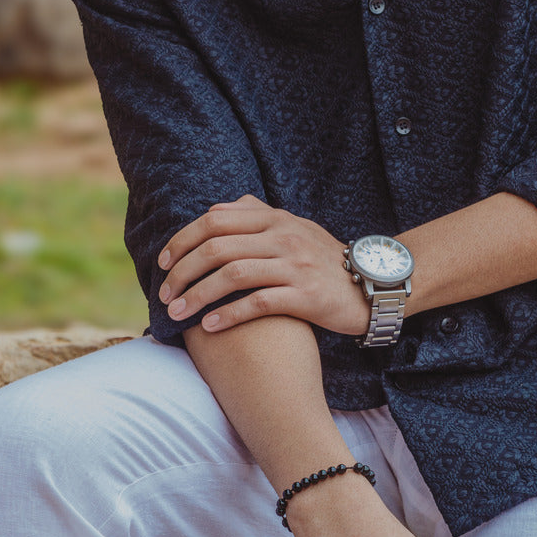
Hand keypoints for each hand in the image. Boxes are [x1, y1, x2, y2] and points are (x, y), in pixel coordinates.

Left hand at [157, 195, 370, 335]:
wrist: (373, 285)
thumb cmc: (324, 260)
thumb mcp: (293, 227)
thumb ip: (254, 216)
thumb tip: (212, 210)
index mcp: (275, 218)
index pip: (215, 220)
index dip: (182, 240)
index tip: (163, 262)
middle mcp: (283, 237)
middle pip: (217, 247)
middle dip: (182, 271)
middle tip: (165, 294)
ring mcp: (295, 266)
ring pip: (232, 276)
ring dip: (197, 296)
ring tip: (177, 314)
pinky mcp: (306, 296)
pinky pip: (258, 303)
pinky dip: (228, 314)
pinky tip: (209, 326)